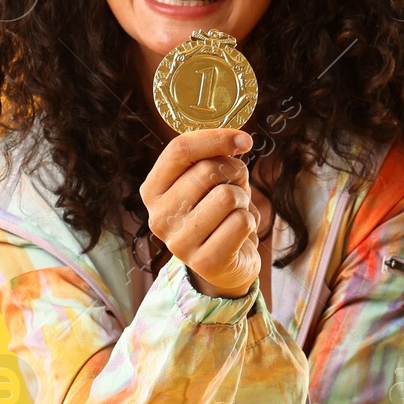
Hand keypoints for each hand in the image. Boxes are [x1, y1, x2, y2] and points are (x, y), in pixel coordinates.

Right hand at [139, 128, 258, 298]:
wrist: (224, 266)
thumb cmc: (217, 214)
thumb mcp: (208, 181)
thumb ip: (212, 158)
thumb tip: (238, 141)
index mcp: (153, 190)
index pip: (179, 150)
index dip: (215, 138)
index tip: (243, 140)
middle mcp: (158, 217)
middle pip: (208, 170)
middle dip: (234, 173)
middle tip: (236, 188)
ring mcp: (178, 243)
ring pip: (227, 195)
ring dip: (242, 199)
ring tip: (235, 212)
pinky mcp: (204, 262)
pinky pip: (241, 221)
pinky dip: (250, 222)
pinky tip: (239, 233)